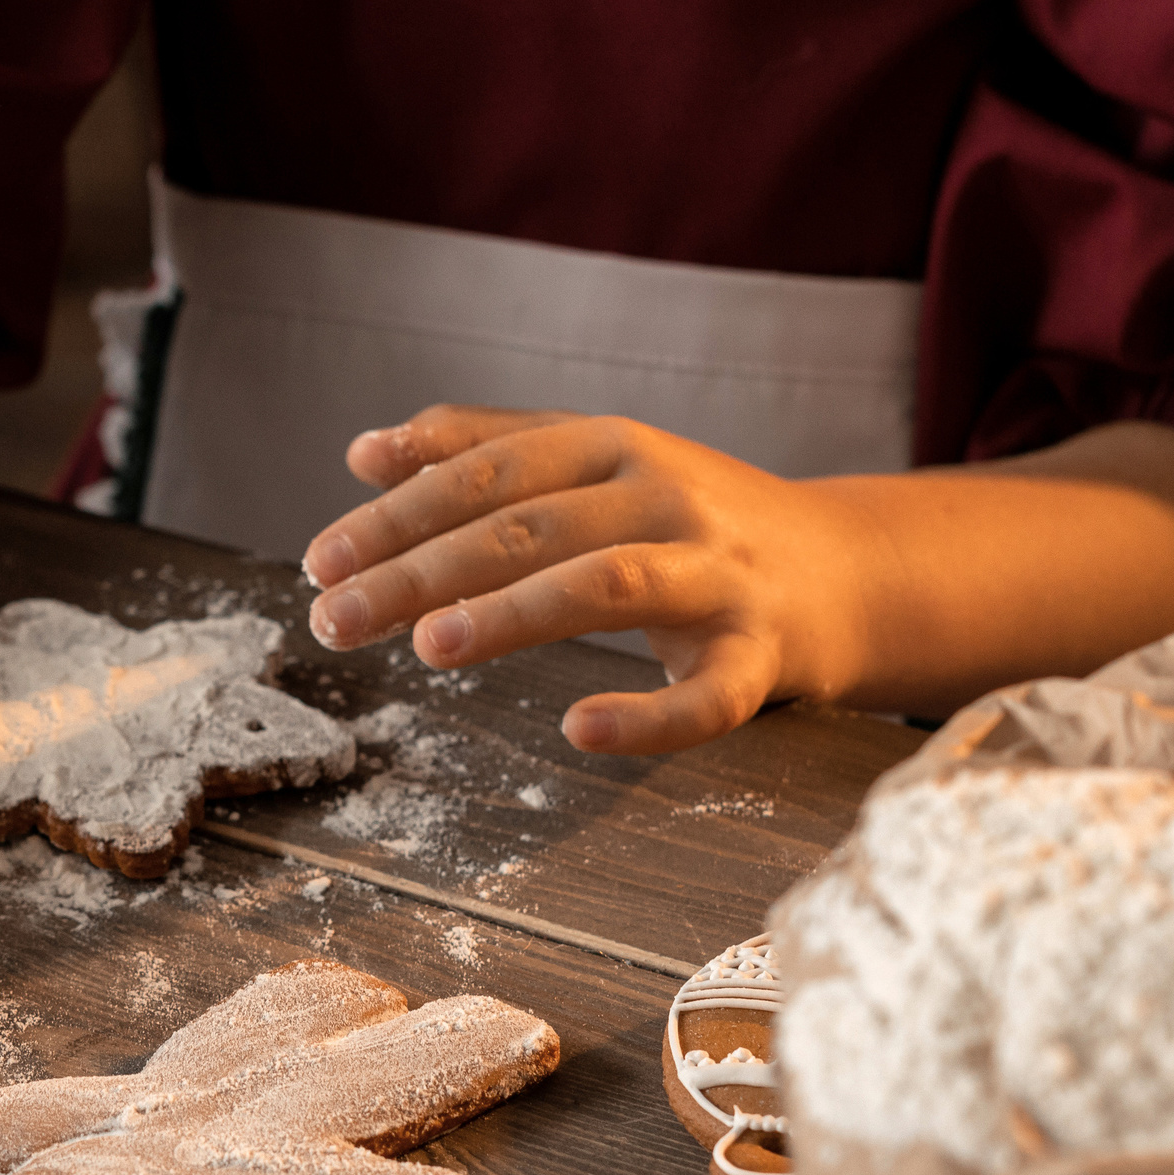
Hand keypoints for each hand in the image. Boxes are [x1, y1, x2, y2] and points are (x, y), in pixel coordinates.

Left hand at [299, 406, 1173, 753]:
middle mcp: (665, 495)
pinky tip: (579, 727)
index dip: (399, 511)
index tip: (319, 558)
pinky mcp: (768, 654)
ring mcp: (721, 572)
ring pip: (609, 582)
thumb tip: (365, 449)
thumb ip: (487, 447)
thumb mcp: (596, 465)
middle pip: (531, 523)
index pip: (489, 469)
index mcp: (613, 446)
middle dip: (423, 568)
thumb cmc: (695, 523)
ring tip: (430, 646)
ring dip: (516, 612)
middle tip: (333, 616)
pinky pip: (710, 695)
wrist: (853, 571)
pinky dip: (647, 715)